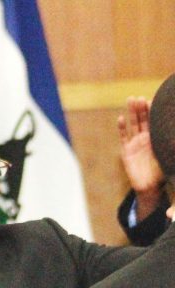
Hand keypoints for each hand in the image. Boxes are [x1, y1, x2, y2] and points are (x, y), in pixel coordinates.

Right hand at [117, 96, 164, 217]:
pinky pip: (123, 137)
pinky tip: (120, 119)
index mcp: (157, 138)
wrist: (150, 186)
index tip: (154, 100)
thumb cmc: (162, 172)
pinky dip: (121, 128)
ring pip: (133, 124)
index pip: (156, 121)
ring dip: (131, 112)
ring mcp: (135, 143)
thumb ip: (172, 145)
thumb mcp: (170, 156)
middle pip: (143, 119)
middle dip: (142, 107)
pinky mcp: (126, 150)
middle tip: (140, 97)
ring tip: (130, 99)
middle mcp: (146, 138)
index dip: (154, 110)